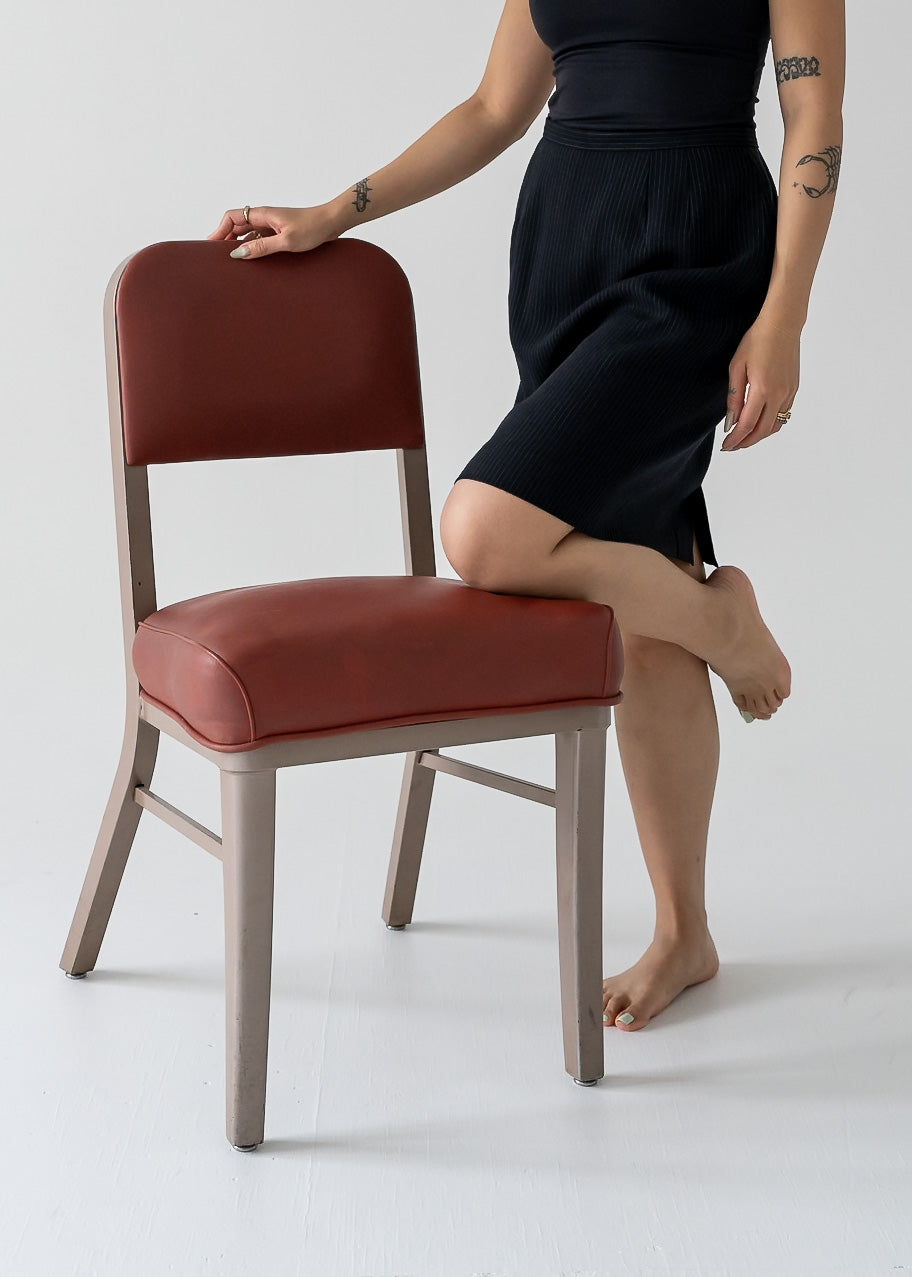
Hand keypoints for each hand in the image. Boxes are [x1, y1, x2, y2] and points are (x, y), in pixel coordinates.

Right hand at [206, 205, 341, 259]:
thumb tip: (238, 254)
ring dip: (239, 245)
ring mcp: (272, 225)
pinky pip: (260, 239)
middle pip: (237, 225)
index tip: (211, 244)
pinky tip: (252, 259)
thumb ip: (262, 247)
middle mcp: (265, 218)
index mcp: (263, 214)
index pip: (232, 217)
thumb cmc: (313, 227)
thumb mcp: (286, 241)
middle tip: (217, 256)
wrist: (332, 222)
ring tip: (232, 261)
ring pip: (248, 233)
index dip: (219, 230)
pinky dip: (253, 248)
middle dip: (225, 238)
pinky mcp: (279, 233)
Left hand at [721, 314, 800, 450]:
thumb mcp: (737, 367)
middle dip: (746, 442)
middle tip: (732, 446)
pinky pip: (783, 415)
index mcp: (762, 389)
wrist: (782, 325)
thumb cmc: (756, 341)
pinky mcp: (794, 390)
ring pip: (775, 425)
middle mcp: (779, 395)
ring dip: (759, 435)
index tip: (725, 446)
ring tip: (744, 437)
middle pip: (762, 431)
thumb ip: (734, 397)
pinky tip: (759, 423)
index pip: (747, 425)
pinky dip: (770, 424)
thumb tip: (731, 422)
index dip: (735, 439)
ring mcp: (789, 393)